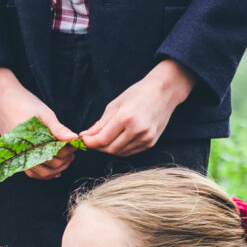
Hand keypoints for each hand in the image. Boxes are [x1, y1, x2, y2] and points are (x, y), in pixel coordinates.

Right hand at [0, 67, 78, 178]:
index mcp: (27, 142)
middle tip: (74, 152)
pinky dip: (43, 171)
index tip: (76, 146)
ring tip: (67, 159)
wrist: (2, 97)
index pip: (51, 157)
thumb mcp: (44, 114)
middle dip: (63, 162)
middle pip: (46, 168)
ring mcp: (15, 155)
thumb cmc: (24, 103)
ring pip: (37, 173)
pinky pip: (29, 170)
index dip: (67, 153)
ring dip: (54, 169)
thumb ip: (58, 129)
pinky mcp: (15, 154)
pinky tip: (55, 170)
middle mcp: (19, 152)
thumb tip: (74, 139)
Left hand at [79, 61, 194, 156]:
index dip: (89, 142)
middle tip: (92, 139)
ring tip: (104, 137)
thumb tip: (85, 137)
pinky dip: (120, 148)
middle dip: (97, 146)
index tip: (83, 139)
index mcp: (126, 117)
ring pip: (119, 152)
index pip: (102, 139)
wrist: (163, 93)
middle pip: (110, 149)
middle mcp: (138, 130)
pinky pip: (129, 152)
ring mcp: (146, 138)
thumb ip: (100, 124)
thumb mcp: (115, 105)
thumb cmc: (138, 94)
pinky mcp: (150, 143)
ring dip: (108, 148)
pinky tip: (117, 139)